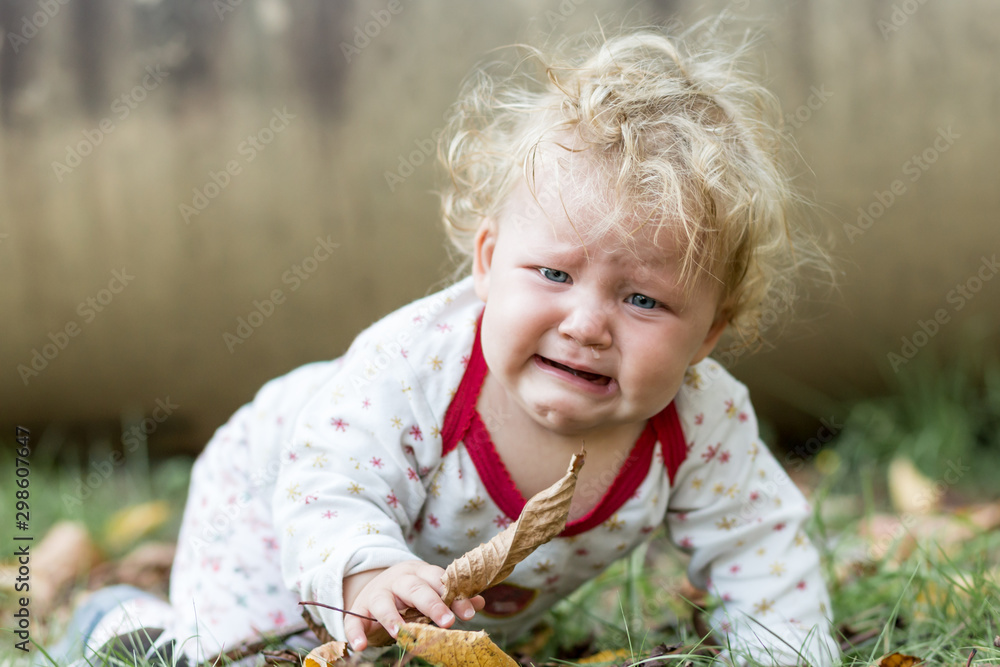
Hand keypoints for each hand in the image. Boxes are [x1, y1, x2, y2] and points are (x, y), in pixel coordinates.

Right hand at [342, 560, 484, 650]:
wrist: (373, 585)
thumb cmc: (409, 593)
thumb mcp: (430, 590)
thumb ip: (452, 596)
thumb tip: (479, 602)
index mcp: (419, 573)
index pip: (438, 580)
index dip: (454, 596)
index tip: (470, 613)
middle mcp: (398, 581)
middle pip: (415, 588)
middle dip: (432, 604)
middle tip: (447, 622)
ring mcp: (377, 594)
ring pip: (383, 602)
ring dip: (391, 617)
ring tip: (400, 632)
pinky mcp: (359, 609)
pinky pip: (354, 619)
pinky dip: (355, 632)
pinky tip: (360, 646)